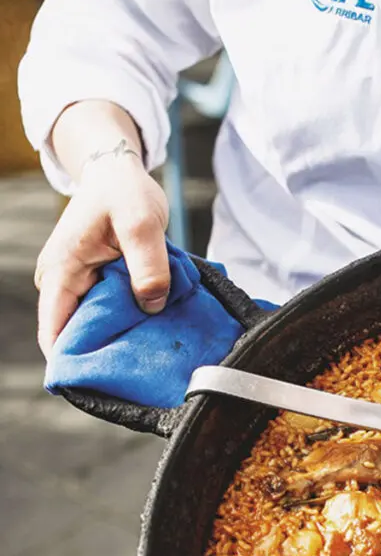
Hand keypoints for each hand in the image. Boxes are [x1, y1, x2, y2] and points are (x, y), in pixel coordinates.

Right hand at [34, 154, 170, 356]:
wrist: (117, 172)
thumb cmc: (124, 192)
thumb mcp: (142, 223)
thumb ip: (149, 265)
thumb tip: (152, 305)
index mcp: (61, 272)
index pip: (54, 333)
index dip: (73, 363)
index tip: (103, 383)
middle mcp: (60, 283)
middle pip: (75, 335)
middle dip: (105, 352)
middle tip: (143, 366)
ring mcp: (74, 284)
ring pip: (93, 324)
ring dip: (119, 335)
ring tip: (151, 347)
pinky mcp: (91, 283)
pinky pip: (105, 311)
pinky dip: (126, 319)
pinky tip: (150, 327)